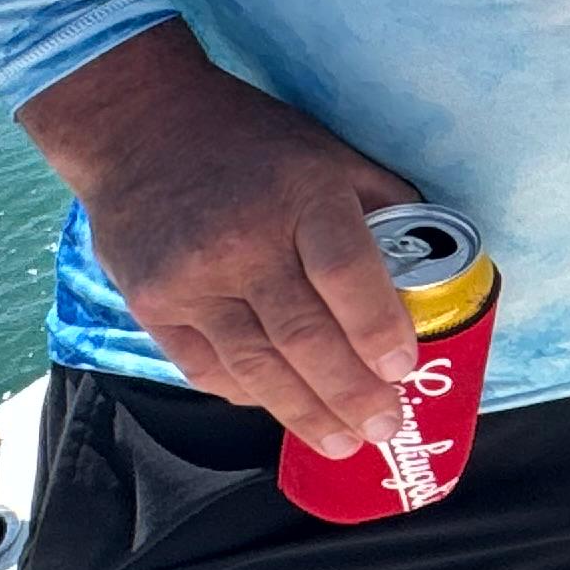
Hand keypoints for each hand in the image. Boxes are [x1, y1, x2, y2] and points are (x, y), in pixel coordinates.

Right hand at [14, 22, 422, 454]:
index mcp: (302, 197)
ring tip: (343, 442)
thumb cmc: (253, 143)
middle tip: (384, 427)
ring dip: (303, 412)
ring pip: (255, 365)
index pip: (344, 271)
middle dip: (349, 392)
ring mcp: (191, 280)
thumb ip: (382, 207)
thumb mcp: (331, 154)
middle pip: (302, 334)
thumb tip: (431, 266)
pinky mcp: (152, 305)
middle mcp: (243, 243)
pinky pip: (206, 368)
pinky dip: (248, 394)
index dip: (375, 325)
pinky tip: (282, 409)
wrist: (138, 127)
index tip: (403, 368)